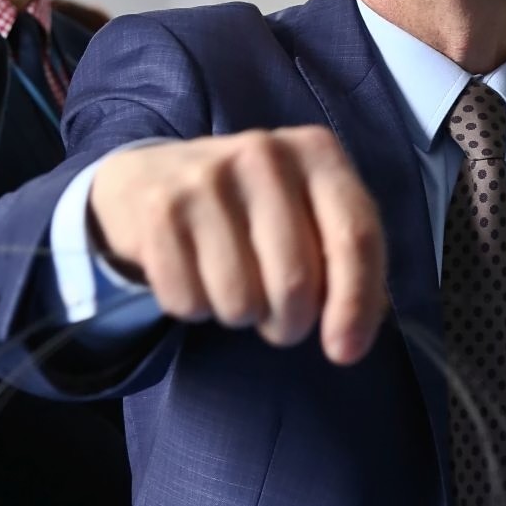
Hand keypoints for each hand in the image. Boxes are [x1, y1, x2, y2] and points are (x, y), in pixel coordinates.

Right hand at [89, 128, 386, 364]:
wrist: (150, 177)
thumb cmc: (251, 208)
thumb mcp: (309, 212)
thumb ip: (346, 261)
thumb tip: (352, 335)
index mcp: (317, 153)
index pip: (355, 237)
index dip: (356, 304)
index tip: (347, 352)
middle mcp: (264, 156)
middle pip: (296, 282)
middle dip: (291, 323)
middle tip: (280, 318)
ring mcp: (207, 179)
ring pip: (241, 301)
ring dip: (242, 316)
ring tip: (235, 286)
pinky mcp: (159, 210)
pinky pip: (190, 302)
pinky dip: (196, 308)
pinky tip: (195, 274)